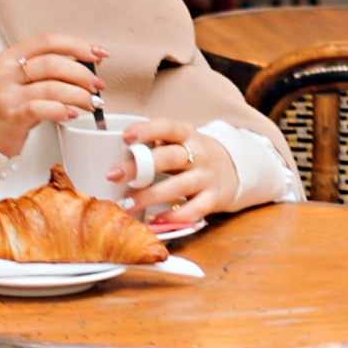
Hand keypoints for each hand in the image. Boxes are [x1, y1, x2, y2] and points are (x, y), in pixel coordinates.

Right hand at [0, 38, 109, 158]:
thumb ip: (49, 69)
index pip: (48, 41)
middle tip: (98, 85)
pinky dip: (61, 110)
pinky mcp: (12, 116)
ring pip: (51, 87)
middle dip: (82, 73)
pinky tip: (71, 114)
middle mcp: (6, 72)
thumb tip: (88, 63)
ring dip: (78, 95)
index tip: (99, 54)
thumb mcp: (23, 79)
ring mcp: (7, 95)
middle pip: (51, 63)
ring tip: (91, 103)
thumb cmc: (10, 104)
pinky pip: (42, 109)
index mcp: (10, 56)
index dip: (77, 45)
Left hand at [127, 131, 241, 232]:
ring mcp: (207, 177)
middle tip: (114, 174)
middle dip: (140, 166)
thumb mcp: (180, 141)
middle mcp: (199, 154)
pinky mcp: (213, 199)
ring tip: (127, 203)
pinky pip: (193, 210)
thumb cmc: (194, 155)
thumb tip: (118, 153)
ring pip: (178, 186)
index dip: (147, 130)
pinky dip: (173, 216)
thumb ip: (156, 144)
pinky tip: (155, 220)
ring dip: (150, 196)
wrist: (234, 169)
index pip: (168, 127)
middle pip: (169, 157)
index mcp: (187, 134)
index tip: (126, 136)